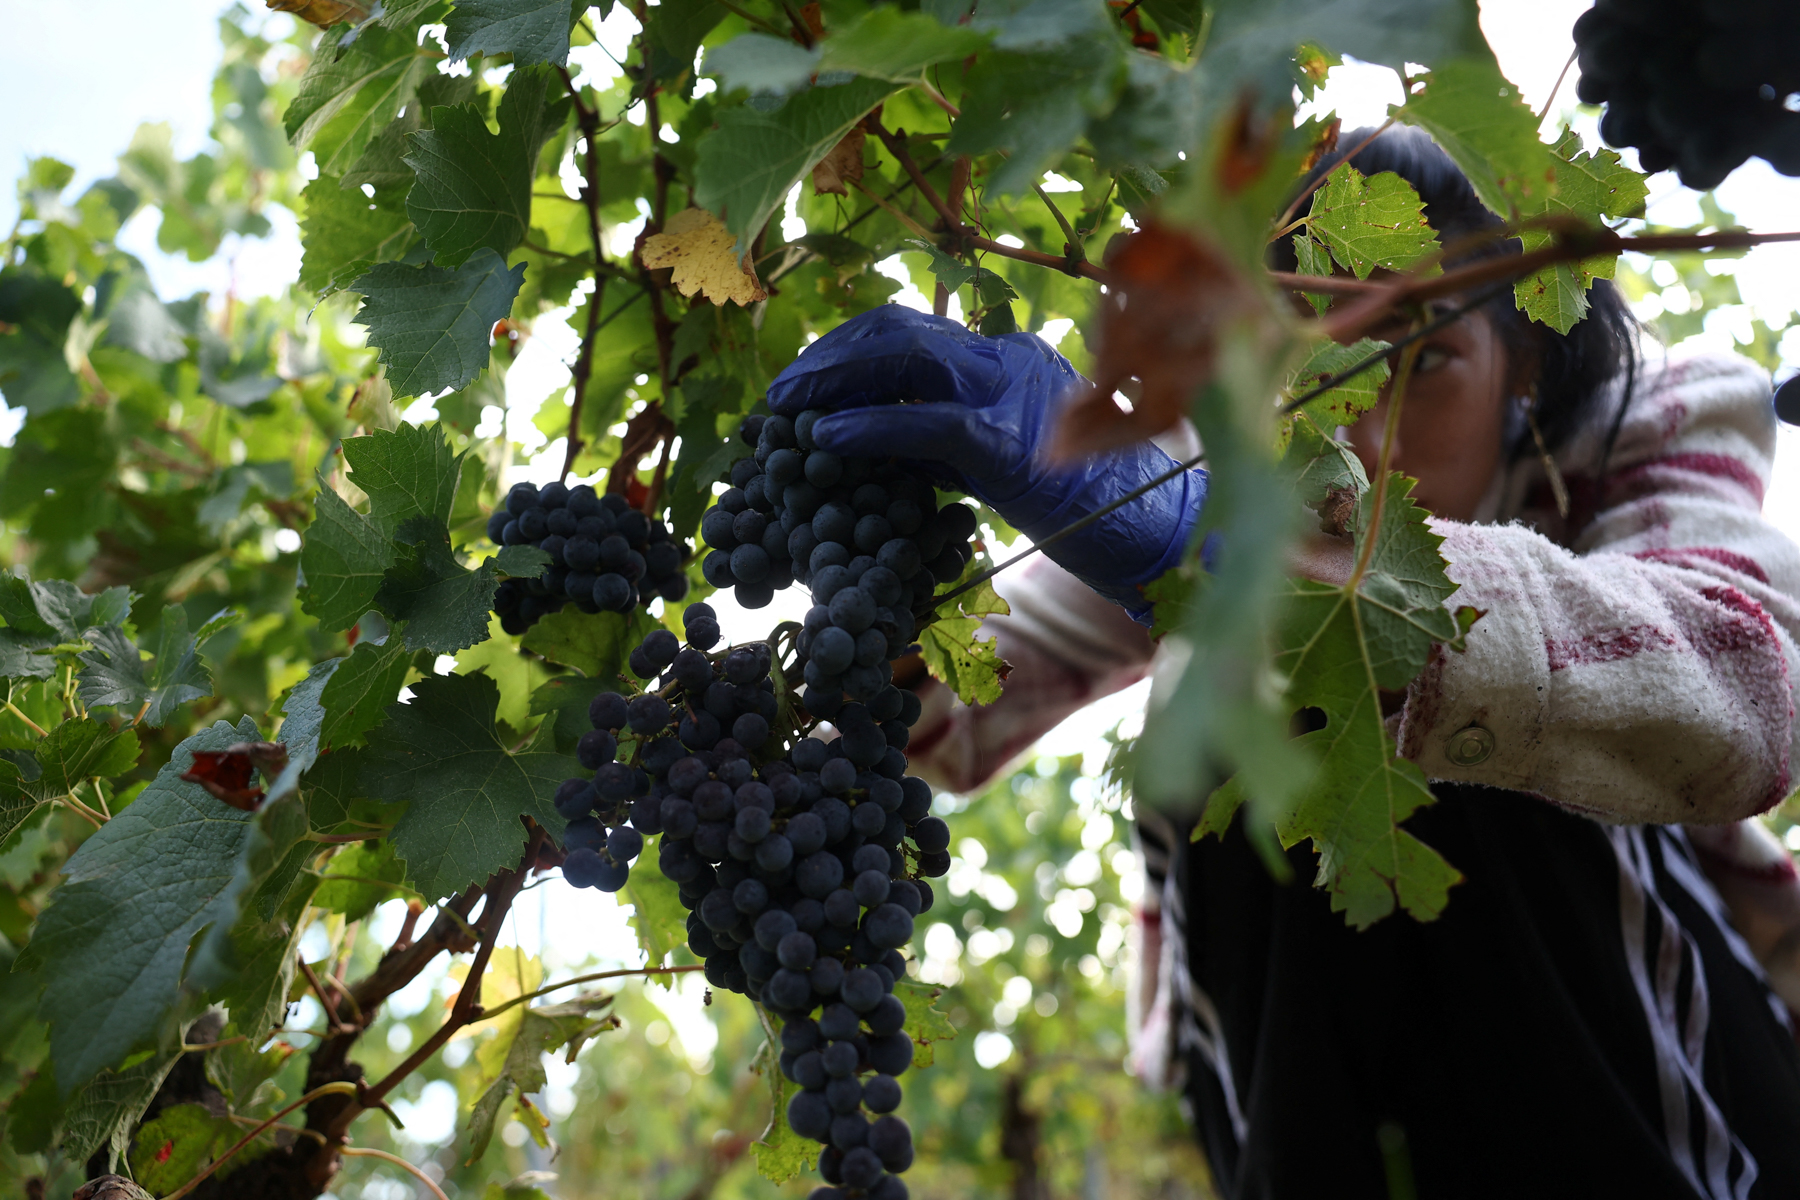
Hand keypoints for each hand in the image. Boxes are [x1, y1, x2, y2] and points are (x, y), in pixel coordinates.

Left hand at [765, 306, 1206, 619]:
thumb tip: (869, 446)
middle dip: (829, 355)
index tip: (805, 379)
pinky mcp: (1011, 441)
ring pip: (906, 357)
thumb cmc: (1082, 507)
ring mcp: (1012, 392)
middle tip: (781, 394)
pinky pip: (925, 421)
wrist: (1152, 531)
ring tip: (788, 410)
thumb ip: (946, 443)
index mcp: (1007, 358)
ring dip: (834, 379)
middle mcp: (1008, 359)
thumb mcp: (1001, 461)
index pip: (912, 330)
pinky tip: (824, 439)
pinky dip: (867, 424)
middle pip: (898, 328)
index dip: (848, 348)